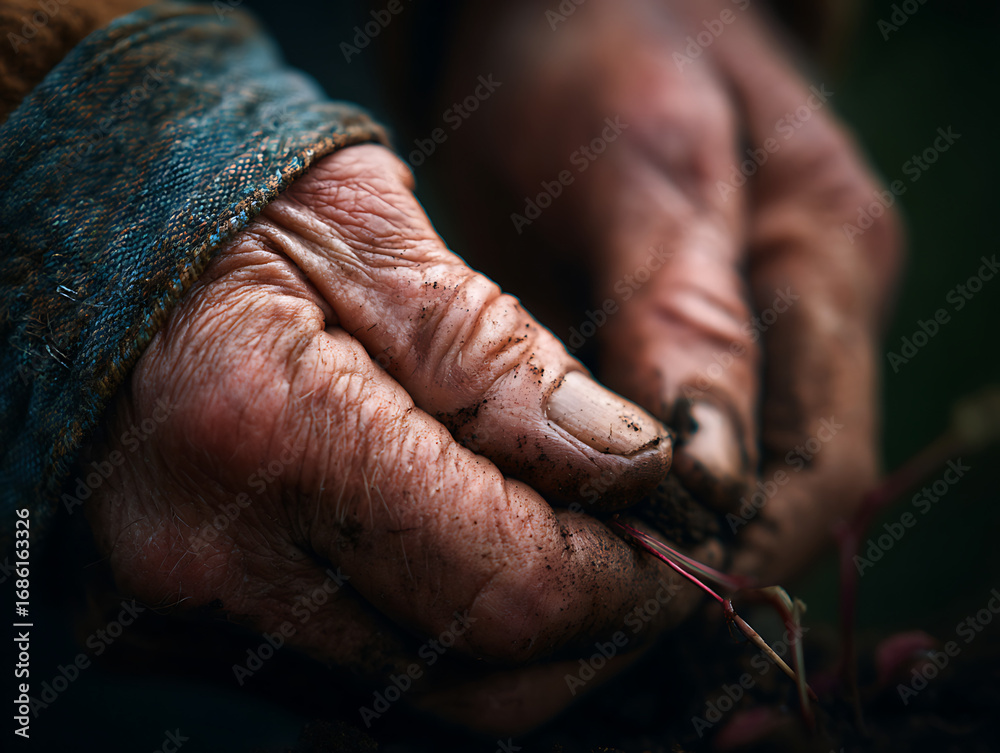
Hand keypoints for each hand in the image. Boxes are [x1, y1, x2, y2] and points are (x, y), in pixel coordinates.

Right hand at [81, 144, 724, 732]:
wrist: (95, 250)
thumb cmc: (241, 215)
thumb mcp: (380, 243)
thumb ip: (507, 366)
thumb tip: (631, 469)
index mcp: (272, 434)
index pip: (509, 584)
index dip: (622, 583)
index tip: (672, 546)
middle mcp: (211, 558)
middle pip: (473, 679)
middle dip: (590, 636)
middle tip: (643, 572)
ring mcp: (179, 613)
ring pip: (417, 705)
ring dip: (519, 655)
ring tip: (567, 571)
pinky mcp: (174, 633)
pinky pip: (348, 687)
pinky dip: (436, 652)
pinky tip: (469, 581)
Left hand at [437, 0, 902, 584]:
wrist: (566, 1)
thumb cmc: (592, 53)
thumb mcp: (633, 162)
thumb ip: (679, 310)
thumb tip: (706, 478)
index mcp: (823, 257)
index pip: (815, 464)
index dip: (734, 551)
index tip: (631, 603)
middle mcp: (815, 307)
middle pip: (792, 488)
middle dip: (700, 568)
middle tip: (585, 619)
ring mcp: (766, 320)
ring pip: (745, 477)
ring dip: (668, 545)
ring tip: (570, 593)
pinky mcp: (701, 325)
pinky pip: (692, 441)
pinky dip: (638, 498)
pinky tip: (568, 522)